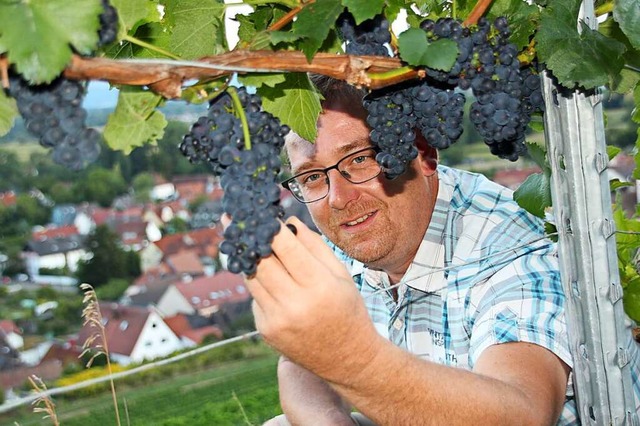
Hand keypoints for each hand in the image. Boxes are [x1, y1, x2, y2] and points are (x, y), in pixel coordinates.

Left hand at [245, 217, 382, 382]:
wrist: (347, 358)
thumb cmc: (347, 309)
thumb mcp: (341, 274)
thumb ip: (314, 246)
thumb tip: (288, 223)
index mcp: (319, 286)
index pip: (285, 246)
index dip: (268, 225)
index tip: (257, 211)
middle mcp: (294, 304)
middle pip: (260, 260)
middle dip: (246, 236)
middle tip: (233, 218)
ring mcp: (277, 320)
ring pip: (251, 277)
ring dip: (247, 257)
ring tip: (242, 239)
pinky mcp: (266, 330)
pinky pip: (255, 296)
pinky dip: (259, 283)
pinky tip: (267, 277)